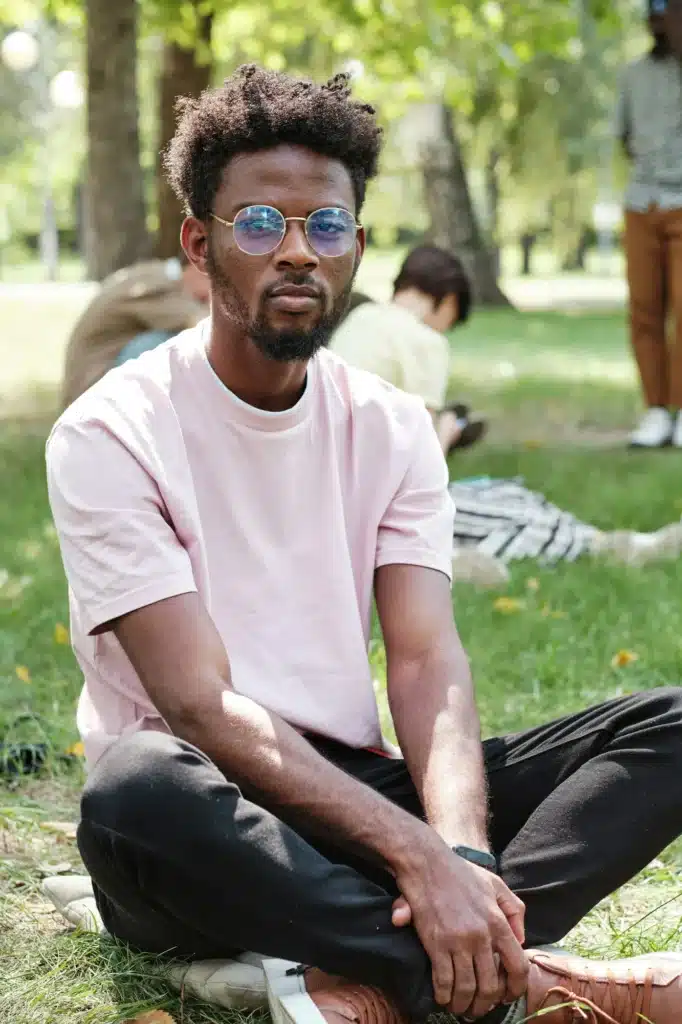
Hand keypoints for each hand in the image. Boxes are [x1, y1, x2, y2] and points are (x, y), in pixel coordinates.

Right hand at [393, 843, 527, 1018]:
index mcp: (498, 921)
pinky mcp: (436, 944)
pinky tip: (443, 997)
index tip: (508, 996)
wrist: (426, 862)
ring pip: (467, 988)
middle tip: (480, 1009)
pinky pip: (444, 981)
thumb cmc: (461, 872)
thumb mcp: (496, 884)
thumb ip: (514, 910)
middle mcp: (481, 935)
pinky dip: (444, 995)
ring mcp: (458, 941)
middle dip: (486, 1004)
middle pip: (491, 985)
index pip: (518, 966)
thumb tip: (521, 939)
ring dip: (464, 1005)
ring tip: (461, 1008)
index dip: (515, 988)